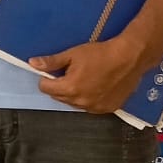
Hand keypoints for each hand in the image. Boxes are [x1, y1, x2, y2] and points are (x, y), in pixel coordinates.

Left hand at [32, 36, 147, 113]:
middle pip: (59, 96)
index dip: (46, 78)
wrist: (130, 58)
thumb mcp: (72, 54)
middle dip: (59, 86)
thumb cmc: (100, 54)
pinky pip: (90, 106)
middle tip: (70, 72)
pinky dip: (89, 98)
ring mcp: (95, 108)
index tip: (55, 71)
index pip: (46, 88)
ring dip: (74, 94)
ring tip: (84, 79)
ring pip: (74, 103)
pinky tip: (96, 87)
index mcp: (69, 89)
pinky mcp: (108, 109)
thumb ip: (51, 62)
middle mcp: (80, 102)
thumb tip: (32, 63)